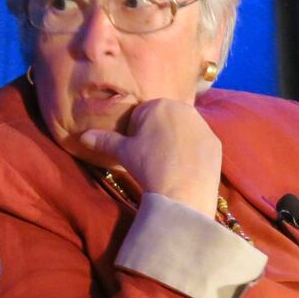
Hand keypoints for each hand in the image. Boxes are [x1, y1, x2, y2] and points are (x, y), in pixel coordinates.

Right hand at [78, 98, 222, 215]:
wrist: (183, 192)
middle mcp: (184, 108)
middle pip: (163, 119)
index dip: (134, 134)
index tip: (136, 151)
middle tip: (151, 158)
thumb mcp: (124, 152)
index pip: (140, 115)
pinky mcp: (215, 142)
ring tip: (167, 164)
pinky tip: (184, 168)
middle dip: (156, 134)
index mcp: (158, 105)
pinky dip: (191, 152)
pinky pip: (198, 143)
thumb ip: (105, 140)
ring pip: (182, 130)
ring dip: (174, 141)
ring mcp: (203, 125)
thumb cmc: (149, 166)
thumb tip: (83, 136)